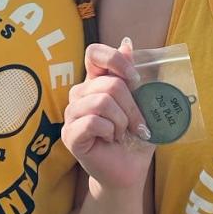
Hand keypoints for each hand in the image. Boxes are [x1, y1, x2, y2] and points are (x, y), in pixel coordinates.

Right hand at [62, 38, 153, 191]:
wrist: (130, 170)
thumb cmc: (135, 137)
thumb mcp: (143, 103)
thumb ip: (134, 75)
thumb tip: (126, 43)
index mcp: (96, 82)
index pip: (94, 53)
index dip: (116, 60)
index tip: (135, 79)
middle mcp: (80, 94)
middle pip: (108, 83)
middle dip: (132, 106)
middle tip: (138, 125)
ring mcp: (72, 114)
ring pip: (101, 102)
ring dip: (122, 121)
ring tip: (122, 134)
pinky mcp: (69, 134)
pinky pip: (93, 122)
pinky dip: (110, 131)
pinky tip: (110, 140)